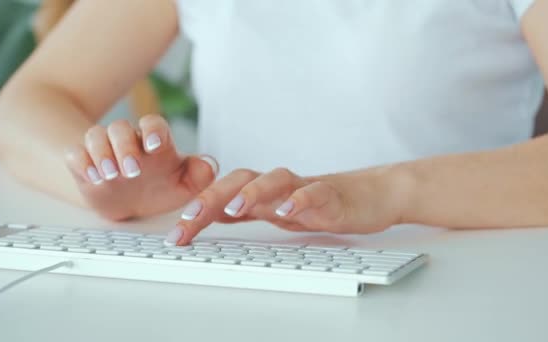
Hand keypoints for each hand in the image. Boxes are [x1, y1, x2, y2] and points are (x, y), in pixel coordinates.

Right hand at [64, 114, 217, 219]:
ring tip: (110, 175)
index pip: (153, 123)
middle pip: (120, 127)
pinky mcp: (84, 163)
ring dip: (100, 153)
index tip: (154, 147)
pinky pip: (75, 153)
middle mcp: (128, 141)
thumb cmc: (163, 188)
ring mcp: (104, 150)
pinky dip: (80, 163)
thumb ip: (201, 174)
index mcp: (155, 141)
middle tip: (131, 171)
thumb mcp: (186, 185)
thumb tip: (209, 165)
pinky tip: (91, 178)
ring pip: (95, 134)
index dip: (153, 131)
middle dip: (124, 146)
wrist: (133, 202)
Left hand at [167, 166, 411, 244]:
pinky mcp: (331, 194)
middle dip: (212, 197)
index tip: (177, 234)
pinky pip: (314, 193)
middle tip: (189, 218)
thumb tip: (212, 212)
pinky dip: (300, 199)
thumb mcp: (278, 211)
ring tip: (234, 207)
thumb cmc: (322, 202)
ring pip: (275, 179)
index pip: (225, 195)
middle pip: (240, 180)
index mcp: (264, 192)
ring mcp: (304, 187)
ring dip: (252, 191)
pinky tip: (289, 210)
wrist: (371, 194)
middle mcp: (279, 186)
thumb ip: (248, 209)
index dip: (198, 210)